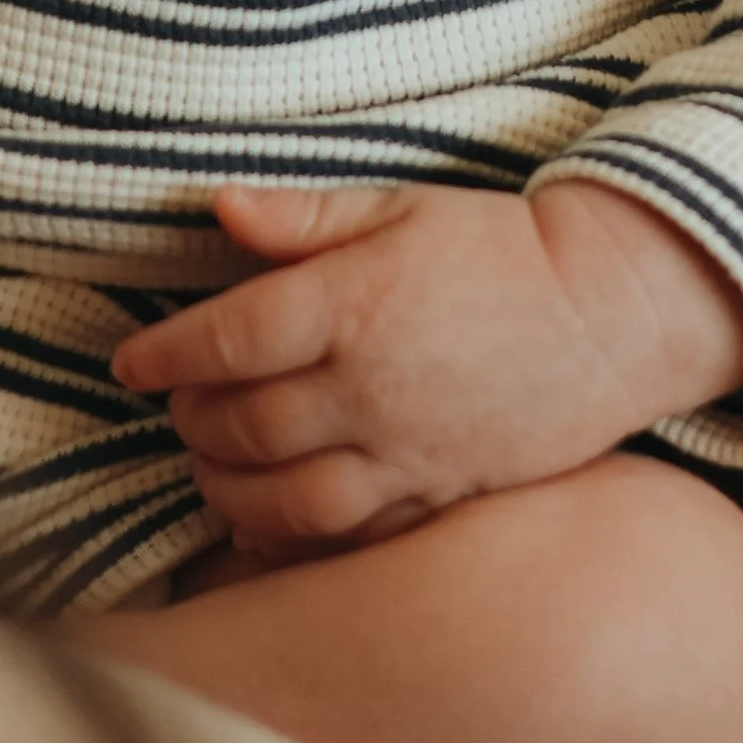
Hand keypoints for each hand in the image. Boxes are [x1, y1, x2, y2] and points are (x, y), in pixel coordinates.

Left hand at [111, 177, 742, 550]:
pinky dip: (288, 537)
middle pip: (242, 425)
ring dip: (226, 488)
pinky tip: (263, 521)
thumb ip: (305, 216)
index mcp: (354, 303)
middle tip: (176, 405)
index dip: (163, 354)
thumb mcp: (401, 207)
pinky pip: (344, 535)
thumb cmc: (499, 249)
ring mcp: (406, 453)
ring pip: (282, 498)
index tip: (131, 361)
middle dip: (191, 419)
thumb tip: (219, 205)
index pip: (224, 341)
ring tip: (210, 464)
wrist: (611, 313)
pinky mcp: (438, 497)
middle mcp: (371, 387)